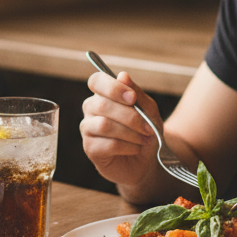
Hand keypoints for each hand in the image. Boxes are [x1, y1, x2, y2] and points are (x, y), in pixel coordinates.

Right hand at [80, 69, 161, 192]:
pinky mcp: (90, 148)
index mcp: (103, 94)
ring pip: (104, 125)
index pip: (97, 81)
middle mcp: (91, 108)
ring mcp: (88, 129)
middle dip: (130, 117)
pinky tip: (136, 148)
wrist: (147, 160)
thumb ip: (137, 93)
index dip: (113, 88)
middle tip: (148, 127)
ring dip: (130, 133)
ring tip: (145, 139)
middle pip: (102, 105)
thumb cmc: (146, 131)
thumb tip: (123, 76)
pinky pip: (108, 144)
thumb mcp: (149, 110)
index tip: (132, 98)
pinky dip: (127, 146)